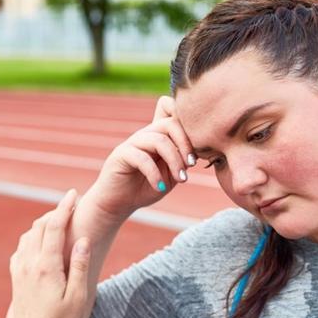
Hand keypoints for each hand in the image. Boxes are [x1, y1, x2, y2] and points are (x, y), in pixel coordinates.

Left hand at [0, 189, 90, 317]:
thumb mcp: (78, 299)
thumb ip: (79, 266)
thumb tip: (82, 239)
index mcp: (46, 266)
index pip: (54, 227)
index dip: (65, 207)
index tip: (74, 193)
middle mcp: (29, 264)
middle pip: (40, 226)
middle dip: (56, 211)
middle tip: (72, 203)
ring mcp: (20, 270)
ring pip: (29, 235)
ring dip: (44, 223)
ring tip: (60, 220)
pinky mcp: (16, 279)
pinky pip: (22, 248)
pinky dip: (33, 237)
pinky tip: (42, 242)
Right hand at [85, 96, 195, 220]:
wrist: (119, 203)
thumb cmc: (145, 188)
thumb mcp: (170, 176)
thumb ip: (182, 162)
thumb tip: (198, 151)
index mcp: (158, 136)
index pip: (172, 114)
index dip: (188, 125)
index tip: (196, 155)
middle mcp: (145, 135)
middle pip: (169, 124)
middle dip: (185, 144)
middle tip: (191, 165)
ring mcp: (132, 143)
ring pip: (159, 141)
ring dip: (174, 161)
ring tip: (180, 179)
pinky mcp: (121, 155)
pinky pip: (142, 158)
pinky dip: (155, 174)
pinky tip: (160, 187)